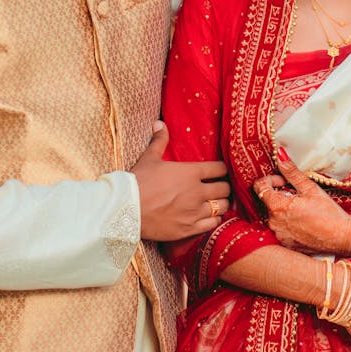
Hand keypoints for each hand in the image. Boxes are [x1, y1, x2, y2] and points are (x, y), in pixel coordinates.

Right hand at [132, 122, 230, 240]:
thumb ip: (159, 141)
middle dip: (224, 187)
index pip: (219, 169)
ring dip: (221, 204)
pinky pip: (212, 224)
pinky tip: (210, 217)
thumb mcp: (149, 158)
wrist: (126, 209)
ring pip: (222, 207)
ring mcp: (194, 211)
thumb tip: (159, 123)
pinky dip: (214, 220)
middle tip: (220, 187)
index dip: (222, 169)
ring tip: (217, 202)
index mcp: (190, 172)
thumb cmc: (138, 181)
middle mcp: (197, 192)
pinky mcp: (189, 228)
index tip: (220, 171)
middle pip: (224, 189)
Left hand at [253, 149, 350, 254]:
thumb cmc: (328, 213)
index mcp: (277, 206)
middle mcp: (273, 222)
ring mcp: (278, 235)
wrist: (342, 238)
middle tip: (295, 193)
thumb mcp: (310, 188)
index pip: (259, 187)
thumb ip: (291, 172)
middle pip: (265, 201)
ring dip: (282, 208)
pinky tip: (302, 220)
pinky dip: (286, 222)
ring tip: (300, 207)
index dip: (271, 179)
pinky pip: (279, 228)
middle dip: (277, 193)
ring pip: (272, 215)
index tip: (284, 181)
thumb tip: (280, 155)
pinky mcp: (285, 243)